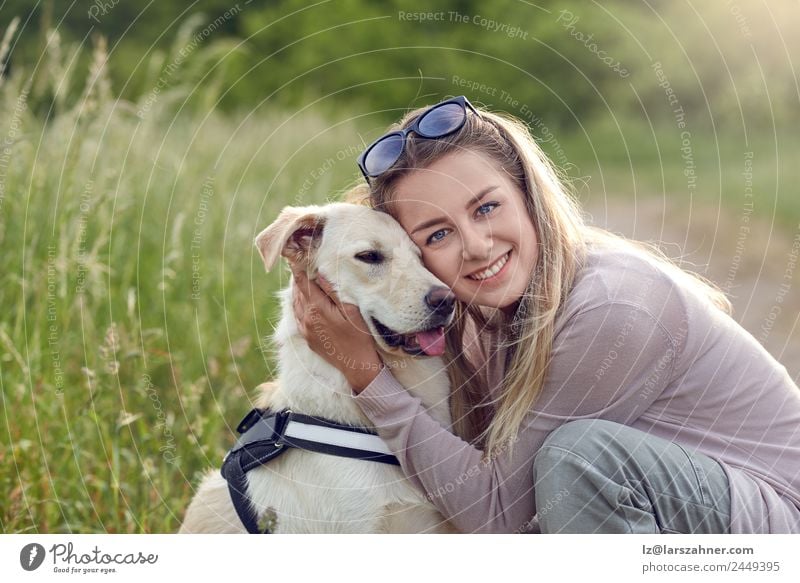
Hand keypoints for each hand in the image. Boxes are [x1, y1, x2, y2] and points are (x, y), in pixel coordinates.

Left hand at [290, 267, 383, 392]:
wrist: (356, 366)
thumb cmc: (359, 336)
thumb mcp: (352, 310)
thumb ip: (334, 291)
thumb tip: (320, 274)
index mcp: (317, 308)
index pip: (303, 282)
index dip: (300, 268)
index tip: (298, 256)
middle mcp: (306, 318)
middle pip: (298, 291)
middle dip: (299, 277)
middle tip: (301, 262)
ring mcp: (305, 329)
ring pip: (295, 303)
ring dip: (298, 290)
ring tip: (302, 277)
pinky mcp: (307, 337)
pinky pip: (297, 315)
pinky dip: (299, 303)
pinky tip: (304, 299)